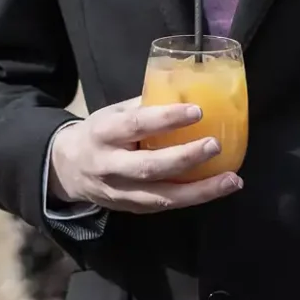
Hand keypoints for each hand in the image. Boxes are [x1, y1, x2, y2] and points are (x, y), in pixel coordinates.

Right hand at [47, 97, 241, 213]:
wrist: (67, 169)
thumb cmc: (99, 133)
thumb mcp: (113, 113)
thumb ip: (145, 106)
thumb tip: (186, 91)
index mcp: (103, 133)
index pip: (135, 125)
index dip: (166, 119)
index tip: (196, 110)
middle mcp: (110, 166)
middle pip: (149, 166)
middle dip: (185, 157)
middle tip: (214, 145)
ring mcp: (121, 192)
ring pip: (162, 196)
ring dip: (200, 190)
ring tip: (231, 179)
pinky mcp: (133, 209)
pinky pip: (166, 205)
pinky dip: (194, 198)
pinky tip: (217, 188)